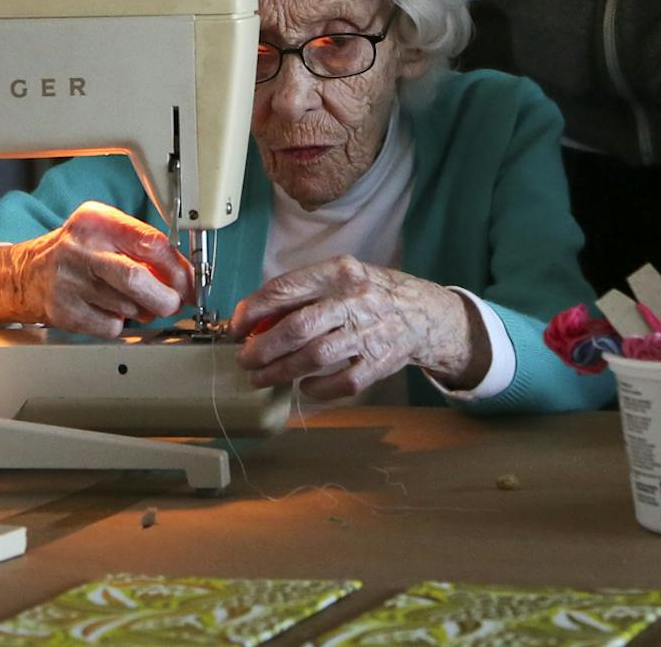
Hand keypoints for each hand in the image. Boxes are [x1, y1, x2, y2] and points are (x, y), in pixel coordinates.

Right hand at [0, 201, 195, 337]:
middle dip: (165, 297)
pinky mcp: (65, 311)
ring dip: (143, 311)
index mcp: (97, 220)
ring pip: (128, 306)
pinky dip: (120, 323)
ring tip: (134, 302)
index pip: (150, 243)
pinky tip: (109, 310)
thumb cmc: (78, 251)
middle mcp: (81, 248)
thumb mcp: (107, 232)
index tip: (189, 283)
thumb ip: (143, 247)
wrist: (28, 273)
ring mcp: (70, 281)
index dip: (177, 268)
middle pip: (137, 279)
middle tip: (172, 303)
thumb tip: (184, 276)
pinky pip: (111, 326)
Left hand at [230, 255, 484, 399]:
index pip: (285, 289)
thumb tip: (255, 318)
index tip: (236, 328)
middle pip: (297, 327)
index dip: (253, 310)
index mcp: (338, 272)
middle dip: (262, 348)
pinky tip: (303, 388)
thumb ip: (302, 292)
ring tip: (260, 378)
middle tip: (245, 359)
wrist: (423, 313)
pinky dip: (317, 389)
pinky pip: (342, 382)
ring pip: (315, 357)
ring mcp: (369, 333)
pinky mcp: (379, 362)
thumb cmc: (369, 294)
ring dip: (280, 371)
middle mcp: (354, 299)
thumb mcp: (340, 277)